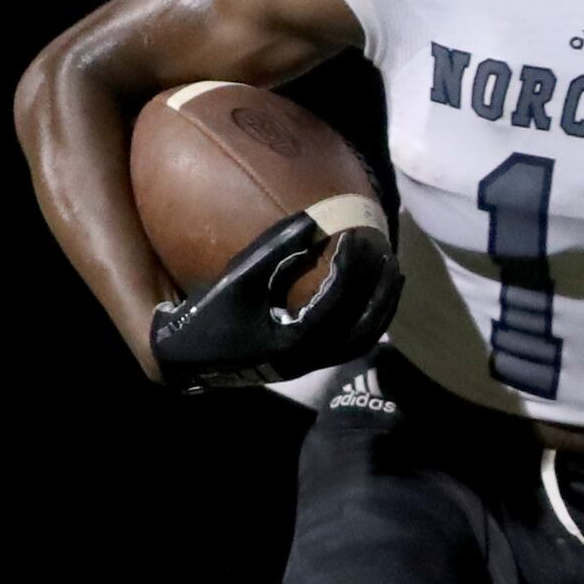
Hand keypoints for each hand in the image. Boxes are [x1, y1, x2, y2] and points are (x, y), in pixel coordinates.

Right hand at [149, 210, 399, 391]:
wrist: (189, 358)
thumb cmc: (208, 316)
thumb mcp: (238, 279)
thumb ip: (275, 250)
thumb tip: (313, 219)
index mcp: (292, 340)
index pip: (337, 302)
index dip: (351, 268)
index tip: (356, 236)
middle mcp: (308, 358)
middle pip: (362, 326)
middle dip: (380, 290)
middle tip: (389, 254)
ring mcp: (311, 363)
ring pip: (362, 339)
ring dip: (381, 306)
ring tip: (394, 273)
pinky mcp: (308, 361)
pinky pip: (351, 342)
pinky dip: (367, 318)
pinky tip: (371, 294)